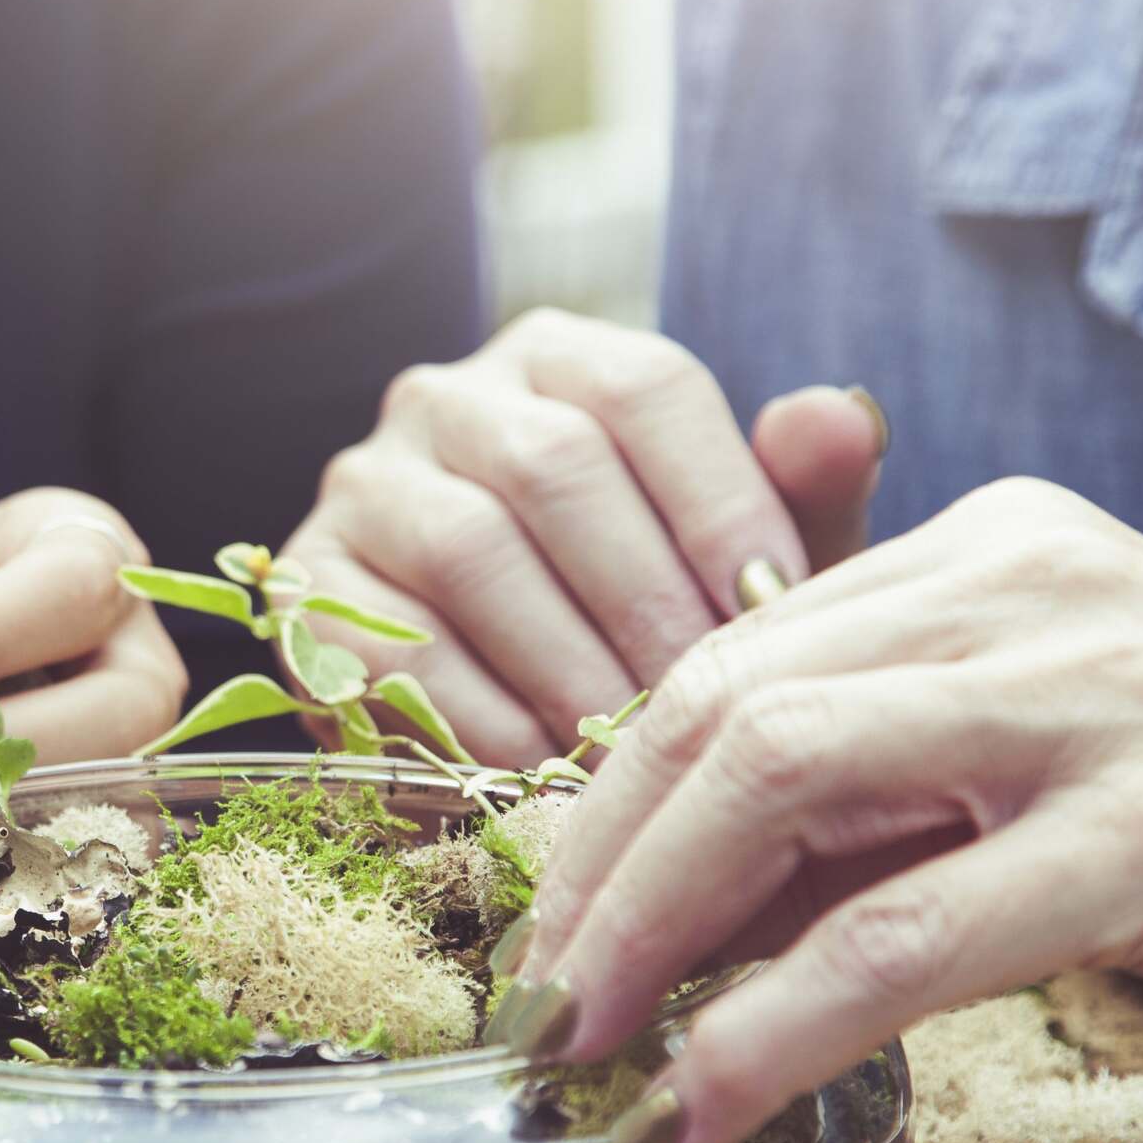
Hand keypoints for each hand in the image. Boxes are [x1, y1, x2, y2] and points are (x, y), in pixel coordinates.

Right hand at [280, 309, 886, 765]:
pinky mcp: (306, 586)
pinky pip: (391, 643)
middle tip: (709, 707)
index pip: (647, 387)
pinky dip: (478, 721)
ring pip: (469, 546)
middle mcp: (446, 398)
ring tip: (633, 753)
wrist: (514, 741)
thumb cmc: (647, 634)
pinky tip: (543, 781)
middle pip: (556, 465)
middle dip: (646, 598)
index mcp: (559, 361)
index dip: (722, 499)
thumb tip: (835, 416)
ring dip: (565, 664)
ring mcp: (363, 485)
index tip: (780, 611)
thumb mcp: (731, 570)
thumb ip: (796, 497)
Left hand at [520, 479, 1142, 1142]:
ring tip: (584, 1044)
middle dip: (595, 859)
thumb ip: (880, 782)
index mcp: (991, 547)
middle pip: (722, 700)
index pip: (733, 650)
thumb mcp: (1044, 755)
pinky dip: (782, 1018)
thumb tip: (680, 890)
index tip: (547, 907)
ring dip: (648, 926)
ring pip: (783, 779)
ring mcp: (1092, 697)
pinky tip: (711, 1093)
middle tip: (534, 990)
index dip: (608, 790)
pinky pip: (908, 927)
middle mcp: (1026, 584)